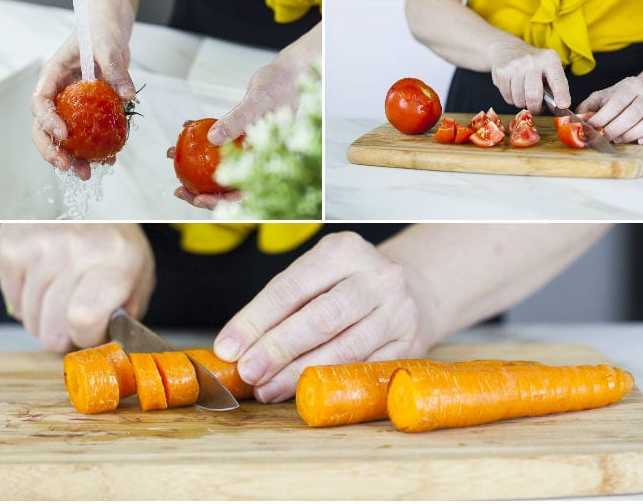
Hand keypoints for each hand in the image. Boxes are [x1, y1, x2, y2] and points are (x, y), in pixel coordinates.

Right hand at [0, 223, 154, 352]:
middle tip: (77, 307)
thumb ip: (126, 318)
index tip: (93, 330)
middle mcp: (76, 249)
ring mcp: (38, 246)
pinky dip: (25, 296)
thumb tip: (105, 351)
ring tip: (62, 285)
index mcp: (116, 260)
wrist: (86, 203)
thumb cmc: (114, 244)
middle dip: (65, 331)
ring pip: (28, 320)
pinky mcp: (10, 245)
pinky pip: (11, 301)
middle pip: (51, 332)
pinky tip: (43, 274)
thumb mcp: (138, 277)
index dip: (86, 338)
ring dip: (44, 314)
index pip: (84, 319)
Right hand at [30, 0, 134, 179]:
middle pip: (43, 128)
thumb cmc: (101, 29)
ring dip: (73, 157)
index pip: (40, 102)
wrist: (110, 28)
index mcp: (52, 76)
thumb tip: (127, 94)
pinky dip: (95, 148)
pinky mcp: (89, 111)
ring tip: (88, 174)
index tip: (65, 135)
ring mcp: (72, 105)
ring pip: (64, 138)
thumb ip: (115, 67)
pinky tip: (108, 160)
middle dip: (52, 151)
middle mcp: (58, 94)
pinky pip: (88, 133)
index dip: (48, 121)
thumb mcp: (108, 44)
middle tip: (67, 166)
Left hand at [173, 25, 320, 208]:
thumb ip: (237, 121)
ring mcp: (249, 150)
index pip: (245, 194)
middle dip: (202, 191)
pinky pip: (219, 146)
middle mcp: (259, 159)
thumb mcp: (258, 103)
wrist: (287, 73)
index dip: (221, 203)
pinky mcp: (241, 137)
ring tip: (173, 154)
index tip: (198, 198)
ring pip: (222, 168)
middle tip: (179, 188)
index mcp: (268, 161)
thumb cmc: (281, 87)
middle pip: (230, 187)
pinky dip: (202, 142)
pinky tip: (186, 128)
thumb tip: (212, 139)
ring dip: (196, 165)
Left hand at [212, 231, 424, 402]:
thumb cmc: (349, 283)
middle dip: (277, 349)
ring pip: (344, 349)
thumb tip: (237, 346)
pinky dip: (330, 383)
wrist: (414, 289)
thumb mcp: (319, 274)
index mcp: (344, 250)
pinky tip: (304, 391)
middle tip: (247, 372)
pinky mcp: (409, 344)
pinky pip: (364, 369)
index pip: (292, 287)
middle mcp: (376, 277)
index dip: (255, 320)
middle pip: (320, 318)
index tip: (228, 347)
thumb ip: (283, 304)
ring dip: (299, 373)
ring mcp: (397, 311)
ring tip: (267, 388)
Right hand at [490, 42, 570, 113]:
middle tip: (536, 108)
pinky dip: (512, 98)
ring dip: (522, 102)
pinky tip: (513, 88)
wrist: (507, 49)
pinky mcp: (501, 71)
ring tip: (524, 93)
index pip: (557, 80)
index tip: (563, 105)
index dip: (561, 94)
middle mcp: (533, 61)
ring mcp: (515, 66)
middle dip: (535, 108)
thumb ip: (555, 87)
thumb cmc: (533, 65)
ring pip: (519, 100)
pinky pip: (508, 97)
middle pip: (533, 95)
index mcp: (550, 60)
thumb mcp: (548, 69)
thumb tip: (559, 107)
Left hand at [577, 76, 642, 143]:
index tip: (591, 129)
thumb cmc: (617, 99)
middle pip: (632, 115)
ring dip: (631, 135)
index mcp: (630, 85)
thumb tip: (576, 121)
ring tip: (617, 140)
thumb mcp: (600, 98)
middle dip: (614, 130)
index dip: (602, 118)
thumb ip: (587, 108)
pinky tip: (641, 142)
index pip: (615, 103)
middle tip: (602, 138)